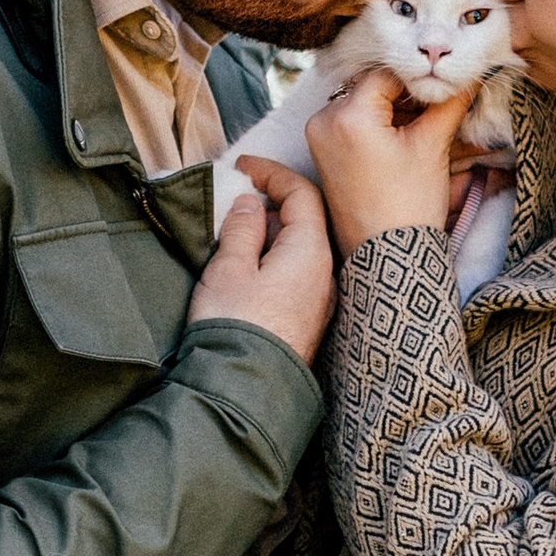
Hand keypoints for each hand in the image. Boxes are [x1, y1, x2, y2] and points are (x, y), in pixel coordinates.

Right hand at [189, 161, 334, 363]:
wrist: (242, 389)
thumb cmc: (234, 326)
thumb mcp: (229, 267)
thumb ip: (241, 228)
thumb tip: (250, 204)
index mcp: (311, 252)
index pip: (303, 194)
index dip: (273, 173)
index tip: (244, 166)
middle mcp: (326, 274)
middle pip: (307, 220)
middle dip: (273, 201)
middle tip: (238, 196)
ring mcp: (321, 300)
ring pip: (302, 248)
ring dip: (272, 231)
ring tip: (236, 231)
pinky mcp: (309, 320)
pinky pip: (299, 273)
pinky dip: (277, 257)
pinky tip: (249, 265)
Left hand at [307, 65, 473, 256]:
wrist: (388, 256)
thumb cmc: (409, 205)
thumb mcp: (433, 145)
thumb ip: (451, 100)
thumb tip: (469, 72)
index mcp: (347, 115)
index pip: (389, 72)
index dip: (421, 74)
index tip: (448, 79)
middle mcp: (323, 120)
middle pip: (373, 85)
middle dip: (408, 91)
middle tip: (441, 98)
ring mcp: (319, 136)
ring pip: (365, 102)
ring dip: (396, 106)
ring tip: (428, 120)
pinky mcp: (324, 151)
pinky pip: (355, 122)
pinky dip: (380, 122)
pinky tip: (408, 134)